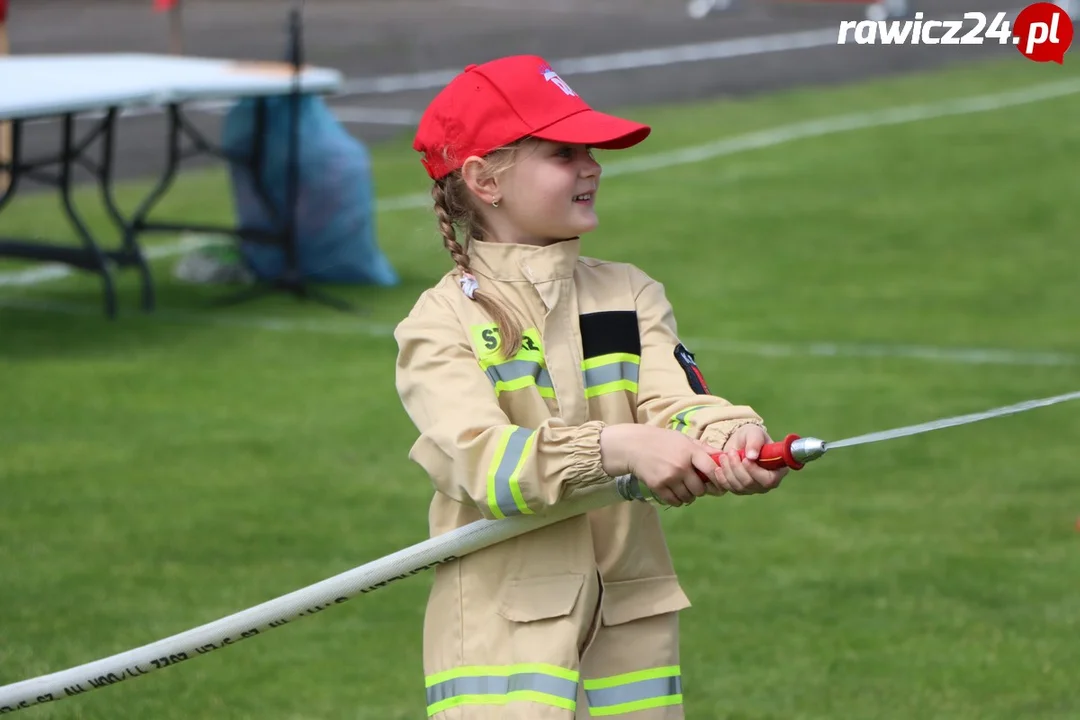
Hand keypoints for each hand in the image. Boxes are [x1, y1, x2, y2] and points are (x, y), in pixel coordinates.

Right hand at [600, 424, 719, 506]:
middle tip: (696, 485)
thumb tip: (724, 456)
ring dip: (689, 496)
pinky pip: (674, 501)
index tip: (718, 483)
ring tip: (685, 489)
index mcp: (690, 452)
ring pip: (688, 497)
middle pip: (701, 489)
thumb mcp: (684, 439)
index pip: (712, 470)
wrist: (634, 446)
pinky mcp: (658, 486)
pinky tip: (675, 493)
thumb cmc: (662, 441)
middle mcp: (681, 466)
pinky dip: (677, 500)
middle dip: (701, 490)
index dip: (718, 479)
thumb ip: (703, 448)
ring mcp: (669, 478)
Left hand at [712, 424, 788, 494]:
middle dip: (737, 467)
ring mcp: (754, 488)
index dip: (755, 471)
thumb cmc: (751, 436)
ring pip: (739, 487)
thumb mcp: (755, 433)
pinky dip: (722, 478)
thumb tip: (752, 456)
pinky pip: (730, 489)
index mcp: (778, 470)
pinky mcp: (741, 489)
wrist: (739, 441)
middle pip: (750, 484)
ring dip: (728, 471)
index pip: (769, 480)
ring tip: (724, 456)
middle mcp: (768, 483)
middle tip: (730, 452)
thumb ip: (755, 442)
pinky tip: (719, 468)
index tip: (744, 459)